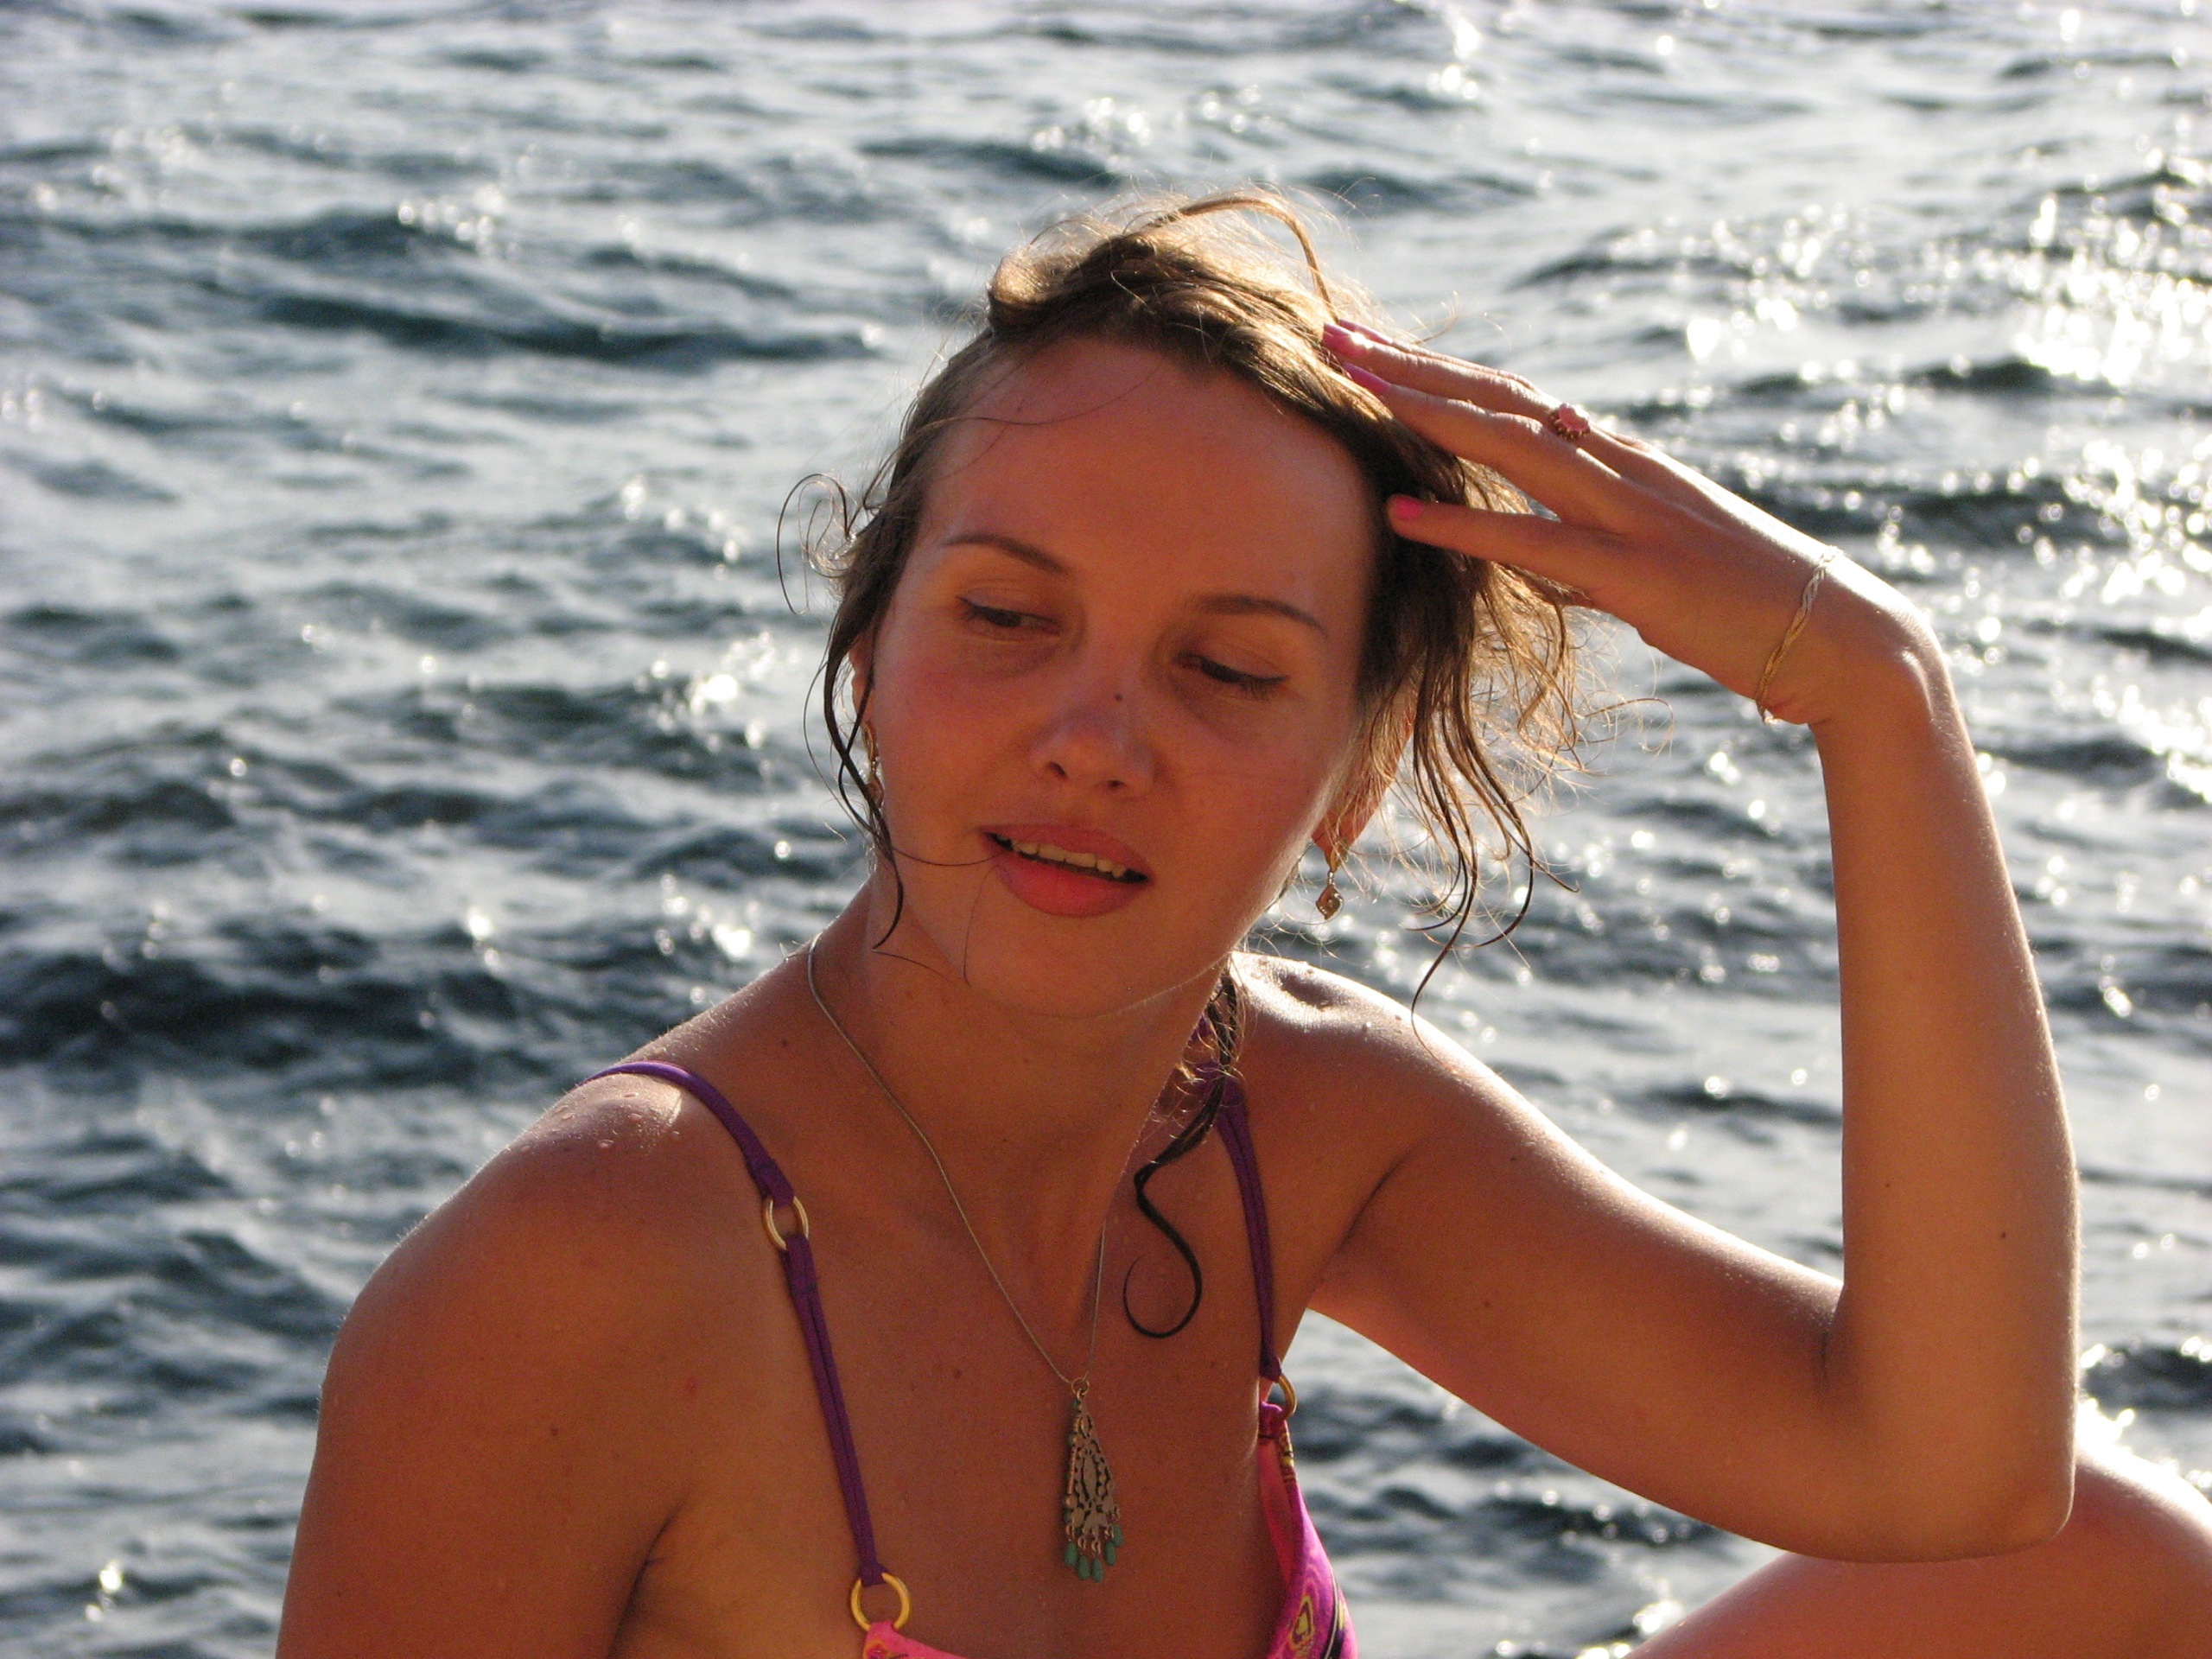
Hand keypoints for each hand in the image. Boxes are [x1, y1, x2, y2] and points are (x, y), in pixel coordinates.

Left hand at [1321, 322, 1936, 729]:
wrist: (1839, 636)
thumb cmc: (1741, 605)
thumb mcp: (1648, 562)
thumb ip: (1585, 544)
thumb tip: (1534, 549)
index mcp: (1619, 459)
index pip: (1512, 398)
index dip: (1438, 368)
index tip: (1368, 344)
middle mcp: (1619, 465)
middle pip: (1497, 399)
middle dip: (1411, 364)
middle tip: (1331, 332)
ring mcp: (1630, 513)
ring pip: (1510, 447)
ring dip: (1424, 413)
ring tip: (1350, 386)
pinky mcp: (1637, 572)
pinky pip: (1535, 543)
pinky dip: (1465, 526)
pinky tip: (1402, 513)